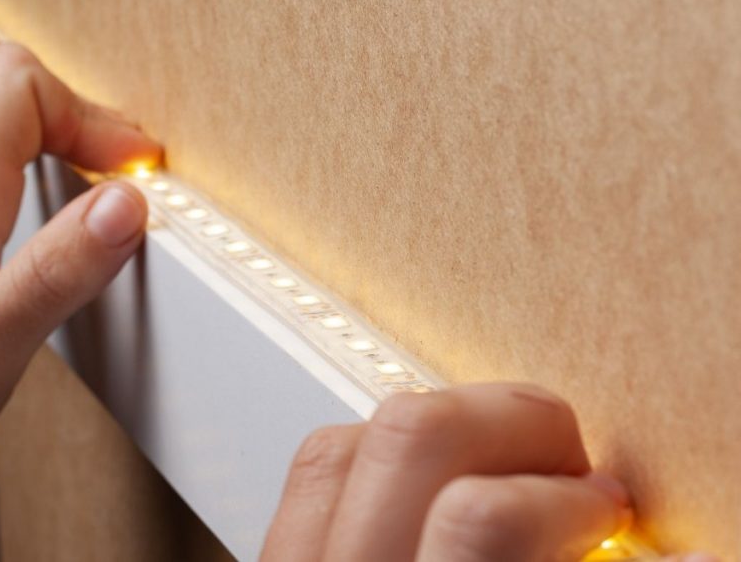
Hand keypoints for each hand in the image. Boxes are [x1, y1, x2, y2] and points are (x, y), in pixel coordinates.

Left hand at [262, 383, 631, 561]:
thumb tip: (656, 545)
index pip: (482, 519)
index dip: (567, 497)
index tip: (603, 504)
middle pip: (409, 433)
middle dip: (512, 420)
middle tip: (563, 462)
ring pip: (344, 440)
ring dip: (441, 430)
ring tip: (496, 466)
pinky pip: (308, 478)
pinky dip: (374, 458)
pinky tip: (421, 489)